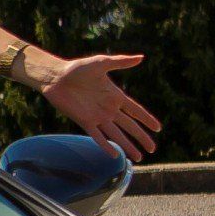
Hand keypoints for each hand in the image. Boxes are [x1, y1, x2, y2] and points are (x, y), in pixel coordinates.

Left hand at [40, 53, 160, 162]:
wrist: (56, 77)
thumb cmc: (77, 68)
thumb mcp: (101, 62)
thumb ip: (121, 62)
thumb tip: (141, 57)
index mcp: (115, 95)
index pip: (135, 110)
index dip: (146, 119)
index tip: (158, 128)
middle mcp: (109, 108)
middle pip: (129, 126)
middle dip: (141, 137)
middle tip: (152, 149)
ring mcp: (97, 117)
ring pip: (116, 135)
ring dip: (127, 146)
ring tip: (138, 158)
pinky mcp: (84, 122)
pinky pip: (98, 137)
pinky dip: (106, 146)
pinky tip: (115, 155)